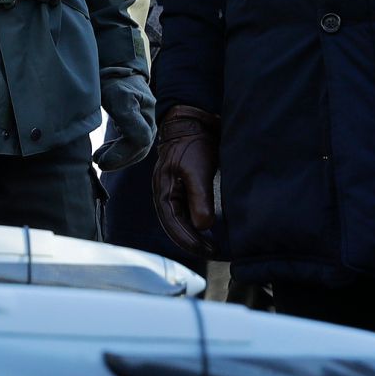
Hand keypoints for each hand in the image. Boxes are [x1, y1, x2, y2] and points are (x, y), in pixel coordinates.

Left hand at [93, 72, 155, 170]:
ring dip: (120, 158)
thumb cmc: (112, 81)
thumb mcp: (113, 94)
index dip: (121, 154)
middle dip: (119, 159)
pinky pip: (136, 145)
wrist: (118, 69)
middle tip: (98, 162)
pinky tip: (105, 154)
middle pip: (140, 148)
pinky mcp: (143, 126)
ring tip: (99, 159)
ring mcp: (148, 122)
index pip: (139, 139)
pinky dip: (121, 153)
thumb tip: (122, 139)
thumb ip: (121, 115)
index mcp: (141, 108)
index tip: (99, 159)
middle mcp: (149, 117)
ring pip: (139, 149)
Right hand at [152, 104, 219, 261]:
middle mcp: (164, 195)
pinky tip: (206, 228)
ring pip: (178, 221)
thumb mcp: (197, 169)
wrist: (193, 123)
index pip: (173, 224)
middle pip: (173, 227)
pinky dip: (194, 223)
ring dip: (192, 234)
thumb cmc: (193, 144)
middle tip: (212, 253)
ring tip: (210, 246)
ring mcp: (172, 192)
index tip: (208, 250)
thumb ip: (199, 197)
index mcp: (163, 192)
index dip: (190, 240)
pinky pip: (184, 212)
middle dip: (191, 242)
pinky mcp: (182, 188)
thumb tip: (202, 226)